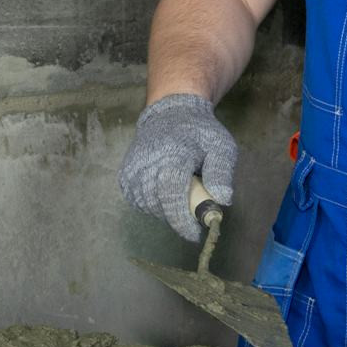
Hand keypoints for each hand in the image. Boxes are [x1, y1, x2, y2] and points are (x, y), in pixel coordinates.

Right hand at [116, 93, 238, 242]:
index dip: (182, 219)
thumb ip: (222, 171)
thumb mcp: (221, 145)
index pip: (171, 194)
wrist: (170, 112)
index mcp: (172, 155)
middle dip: (178, 214)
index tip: (195, 234)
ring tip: (179, 188)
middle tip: (194, 203)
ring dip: (166, 208)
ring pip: (148, 206)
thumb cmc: (199, 131)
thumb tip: (222, 199)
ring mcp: (132, 170)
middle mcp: (146, 164)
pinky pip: (139, 202)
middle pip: (160, 205)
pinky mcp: (124, 176)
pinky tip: (164, 189)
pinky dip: (153, 203)